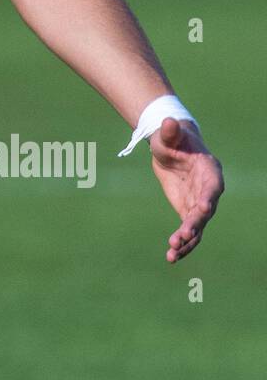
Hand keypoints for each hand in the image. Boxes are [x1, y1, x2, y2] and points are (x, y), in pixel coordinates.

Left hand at [150, 117, 223, 262]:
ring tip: (172, 252)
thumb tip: (168, 122)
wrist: (170, 148)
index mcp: (209, 170)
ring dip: (187, 241)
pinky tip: (171, 257)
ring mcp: (199, 203)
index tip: (203, 209)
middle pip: (205, 211)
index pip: (212, 186)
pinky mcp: (188, 211)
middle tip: (181, 236)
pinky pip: (188, 231)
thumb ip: (170, 132)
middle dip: (194, 224)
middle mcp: (208, 190)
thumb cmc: (172, 138)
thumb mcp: (168, 135)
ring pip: (197, 226)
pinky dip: (181, 244)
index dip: (208, 197)